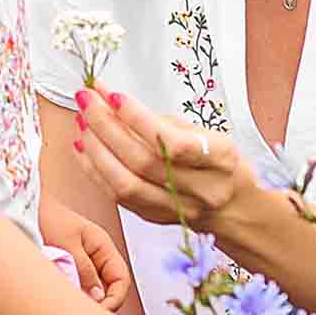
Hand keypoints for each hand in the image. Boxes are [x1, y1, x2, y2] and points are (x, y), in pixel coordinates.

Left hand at [44, 204, 133, 313]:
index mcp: (103, 247)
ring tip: (70, 309)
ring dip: (85, 302)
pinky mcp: (67, 271)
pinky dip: (73, 298)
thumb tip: (98, 297)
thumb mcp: (67, 244)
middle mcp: (96, 258)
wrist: (22, 208)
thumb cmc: (46, 217)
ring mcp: (82, 265)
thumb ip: (84, 270)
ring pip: (92, 293)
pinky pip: (77, 289)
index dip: (115, 299)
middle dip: (100, 305)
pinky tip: (62, 302)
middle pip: (109, 290)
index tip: (100, 311)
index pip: (121, 280)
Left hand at [70, 87, 262, 232]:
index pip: (173, 143)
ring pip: (124, 184)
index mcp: (220, 161)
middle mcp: (199, 190)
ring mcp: (175, 209)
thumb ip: (162, 121)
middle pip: (142, 162)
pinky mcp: (154, 218)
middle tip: (87, 100)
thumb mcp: (207, 134)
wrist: (234, 209)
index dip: (139, 120)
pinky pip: (116, 196)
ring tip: (81, 121)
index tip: (114, 96)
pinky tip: (83, 146)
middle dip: (106, 127)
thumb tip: (113, 101)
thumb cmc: (219, 163)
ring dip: (95, 149)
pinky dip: (95, 169)